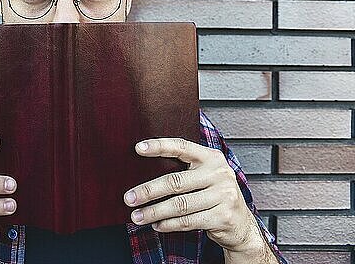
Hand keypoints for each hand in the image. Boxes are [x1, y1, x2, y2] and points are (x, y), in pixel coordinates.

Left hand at [123, 138, 261, 252]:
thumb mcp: (205, 175)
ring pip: (179, 205)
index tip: (138, 148)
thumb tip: (142, 170)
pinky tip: (156, 225)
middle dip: (148, 191)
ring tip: (136, 216)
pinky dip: (168, 224)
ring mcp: (223, 195)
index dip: (159, 146)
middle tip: (129, 198)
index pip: (182, 147)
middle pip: (175, 181)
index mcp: (211, 157)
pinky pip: (188, 221)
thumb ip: (183, 169)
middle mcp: (219, 174)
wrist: (241, 224)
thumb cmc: (214, 195)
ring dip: (154, 212)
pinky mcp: (223, 217)